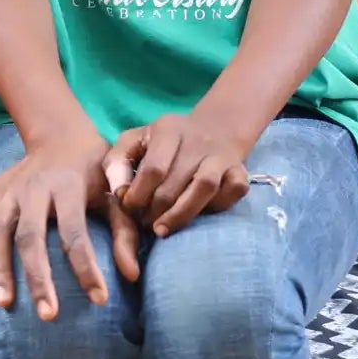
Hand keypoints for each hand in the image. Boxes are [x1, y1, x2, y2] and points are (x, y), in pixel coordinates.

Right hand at [0, 129, 110, 319]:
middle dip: (37, 278)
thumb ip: (124, 232)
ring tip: (5, 302)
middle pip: (30, 237)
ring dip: (0, 267)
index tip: (99, 299)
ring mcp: (8, 189)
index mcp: (68, 186)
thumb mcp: (115, 193)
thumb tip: (133, 275)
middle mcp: (34, 188)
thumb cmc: (94, 170)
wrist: (61, 135)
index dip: (86, 267)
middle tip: (47, 315)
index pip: (75, 233)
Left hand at [104, 106, 254, 246]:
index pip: (153, 168)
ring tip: (163, 229)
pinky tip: (198, 215)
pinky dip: (217, 206)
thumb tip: (118, 192)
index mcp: (168, 129)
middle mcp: (197, 140)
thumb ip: (117, 162)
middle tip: (144, 223)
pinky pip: (233, 191)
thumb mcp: (135, 141)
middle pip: (175, 183)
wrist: (213, 129)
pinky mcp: (240, 170)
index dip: (138, 194)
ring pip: (205, 187)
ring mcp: (221, 156)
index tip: (130, 209)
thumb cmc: (163, 143)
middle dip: (155, 210)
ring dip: (181, 214)